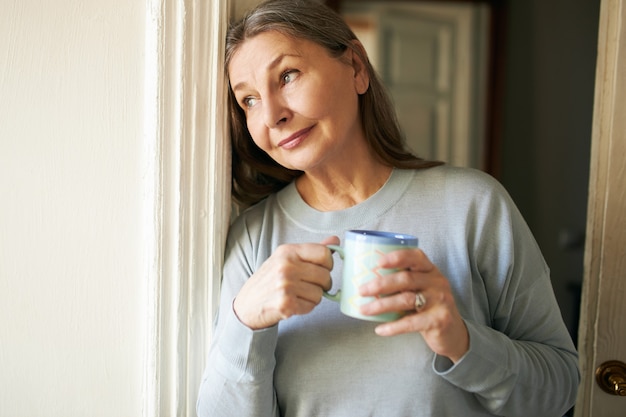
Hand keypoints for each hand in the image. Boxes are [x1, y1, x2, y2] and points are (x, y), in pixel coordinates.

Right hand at [233, 236, 338, 329]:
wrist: (247, 305)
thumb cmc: (269, 281)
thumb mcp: (286, 259)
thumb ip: (311, 251)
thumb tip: (335, 240)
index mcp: (287, 251)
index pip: (324, 253)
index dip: (328, 264)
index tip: (322, 269)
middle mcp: (286, 266)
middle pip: (325, 275)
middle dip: (322, 284)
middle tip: (308, 285)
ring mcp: (285, 285)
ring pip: (320, 293)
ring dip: (313, 297)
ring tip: (297, 294)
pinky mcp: (286, 304)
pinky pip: (311, 306)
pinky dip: (305, 307)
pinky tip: (293, 303)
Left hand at [358, 248, 468, 362]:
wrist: (453, 334)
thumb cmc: (428, 308)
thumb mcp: (420, 289)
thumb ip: (401, 282)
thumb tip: (364, 280)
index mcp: (430, 270)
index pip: (415, 256)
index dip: (397, 257)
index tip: (378, 262)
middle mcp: (437, 282)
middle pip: (406, 278)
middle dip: (381, 284)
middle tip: (361, 290)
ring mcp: (440, 301)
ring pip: (406, 299)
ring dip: (381, 305)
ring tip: (364, 310)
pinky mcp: (439, 320)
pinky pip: (411, 322)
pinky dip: (393, 327)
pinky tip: (379, 329)